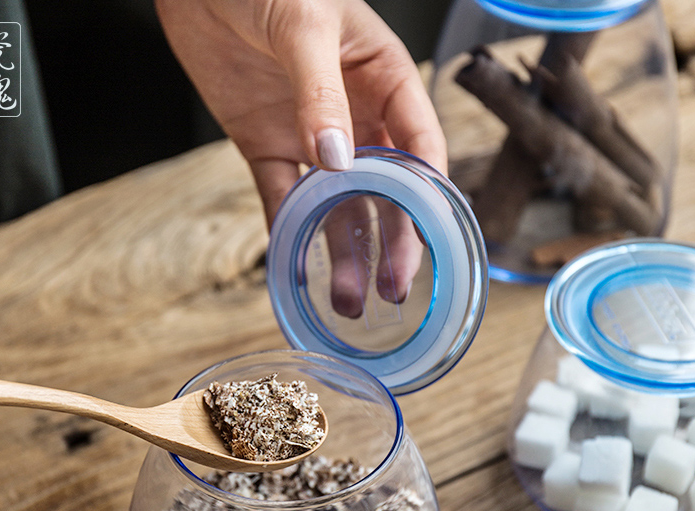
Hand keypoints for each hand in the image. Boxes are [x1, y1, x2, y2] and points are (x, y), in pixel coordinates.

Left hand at [155, 0, 446, 314]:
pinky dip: (288, 231)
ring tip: (347, 298)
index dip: (428, 195)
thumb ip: (321, 94)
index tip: (427, 241)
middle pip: (383, 190)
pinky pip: (281, 197)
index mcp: (385, 79)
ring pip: (335, 204)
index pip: (421, 145)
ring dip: (341, 252)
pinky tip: (298, 267)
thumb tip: (337, 162)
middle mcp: (354, 116)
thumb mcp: (304, 23)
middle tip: (391, 288)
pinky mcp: (266, 146)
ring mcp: (310, 135)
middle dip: (389, 240)